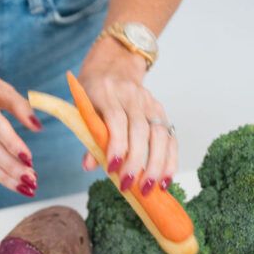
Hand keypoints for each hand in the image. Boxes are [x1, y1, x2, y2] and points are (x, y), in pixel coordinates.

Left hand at [78, 40, 176, 193]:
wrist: (114, 64)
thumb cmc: (94, 92)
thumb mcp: (83, 108)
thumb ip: (89, 136)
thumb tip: (89, 166)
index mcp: (107, 93)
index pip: (116, 120)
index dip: (116, 145)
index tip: (112, 168)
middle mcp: (133, 97)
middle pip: (141, 130)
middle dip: (137, 161)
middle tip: (130, 186)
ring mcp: (150, 104)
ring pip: (159, 135)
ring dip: (157, 165)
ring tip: (150, 188)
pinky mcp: (161, 112)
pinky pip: (170, 137)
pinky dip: (170, 160)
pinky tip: (166, 180)